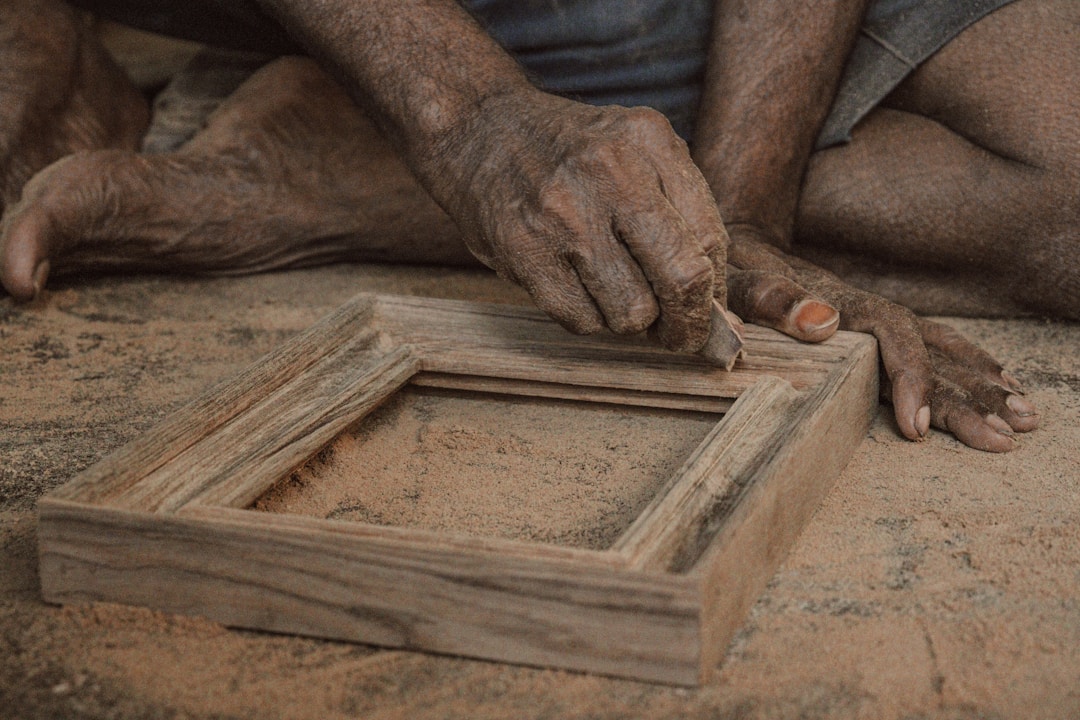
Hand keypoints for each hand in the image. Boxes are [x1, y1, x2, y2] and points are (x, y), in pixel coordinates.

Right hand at [414, 89, 726, 351]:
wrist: (480, 129)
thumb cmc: (573, 152)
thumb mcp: (636, 149)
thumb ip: (683, 209)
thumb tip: (721, 306)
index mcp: (648, 141)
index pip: (710, 240)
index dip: (716, 292)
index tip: (710, 310)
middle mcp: (609, 173)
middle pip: (681, 279)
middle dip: (689, 324)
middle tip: (682, 336)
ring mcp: (562, 214)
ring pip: (631, 312)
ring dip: (632, 322)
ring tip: (618, 298)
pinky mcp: (523, 250)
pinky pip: (581, 320)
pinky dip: (590, 320)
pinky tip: (582, 294)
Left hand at [722, 228, 1038, 451]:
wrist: (739, 240)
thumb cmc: (731, 268)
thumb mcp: (736, 281)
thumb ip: (771, 299)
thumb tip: (823, 319)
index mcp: (839, 303)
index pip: (891, 339)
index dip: (908, 380)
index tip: (918, 426)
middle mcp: (868, 310)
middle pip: (929, 353)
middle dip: (969, 396)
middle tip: (1006, 437)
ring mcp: (875, 317)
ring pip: (941, 349)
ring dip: (983, 383)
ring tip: (1026, 418)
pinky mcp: (874, 324)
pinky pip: (932, 343)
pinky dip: (968, 365)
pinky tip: (999, 382)